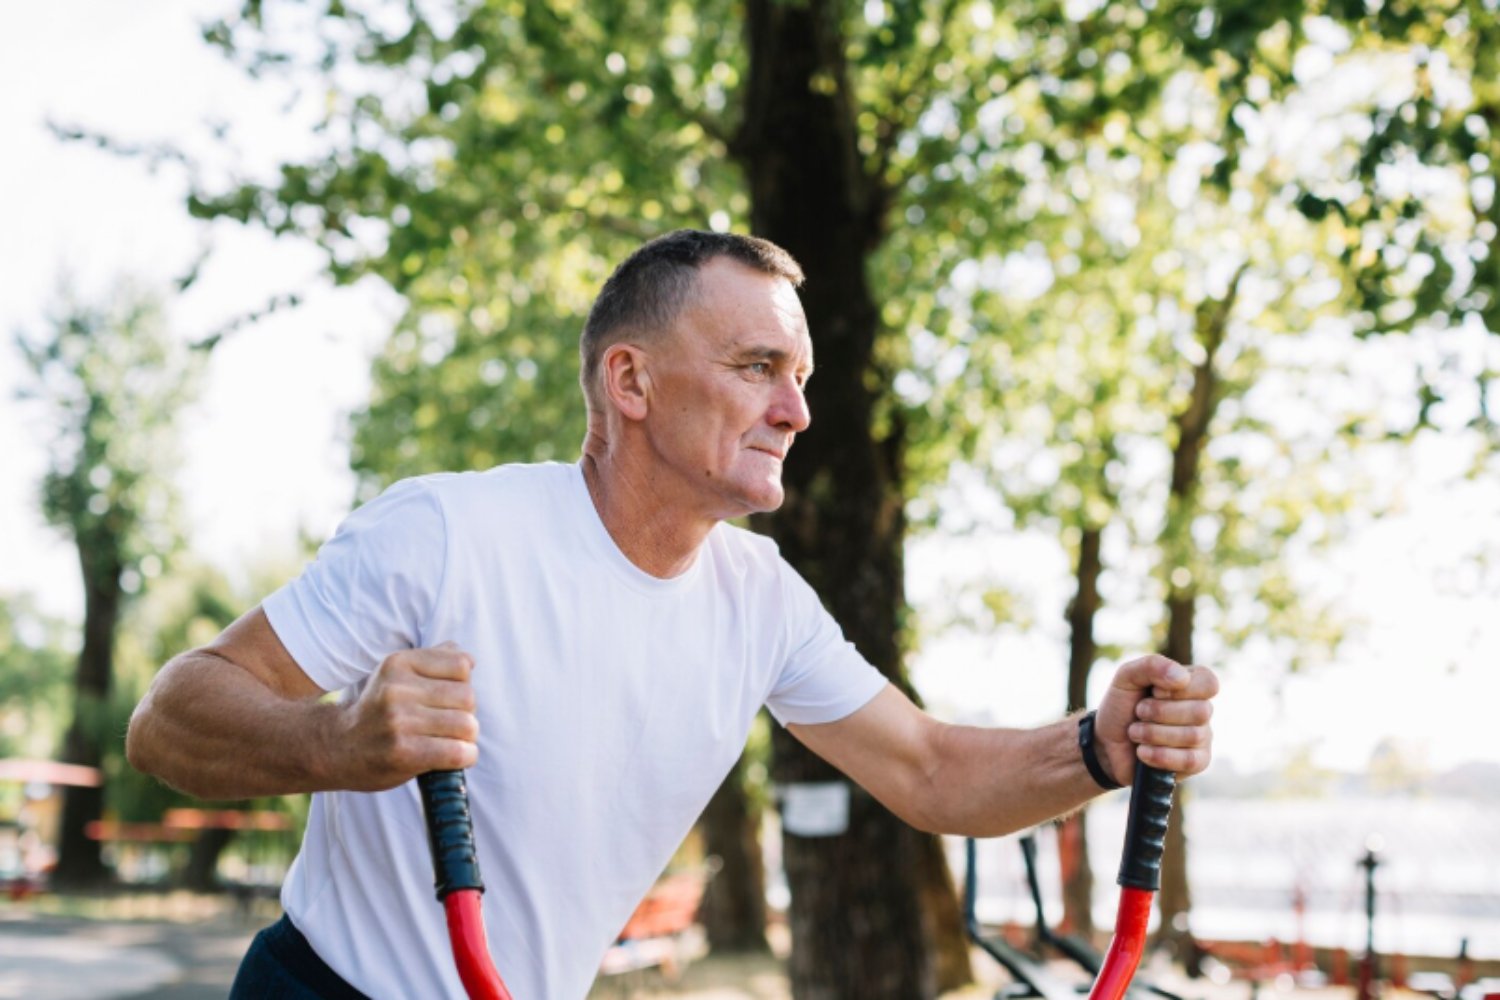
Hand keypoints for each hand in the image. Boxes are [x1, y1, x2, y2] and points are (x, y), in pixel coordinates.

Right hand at [332, 642, 479, 790]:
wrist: (336, 748)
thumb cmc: (378, 711)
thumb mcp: (395, 675)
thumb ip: (433, 661)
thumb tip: (470, 660)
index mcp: (398, 663)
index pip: (461, 665)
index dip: (463, 684)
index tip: (449, 699)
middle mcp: (396, 689)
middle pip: (467, 697)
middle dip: (467, 713)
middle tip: (450, 725)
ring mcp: (398, 721)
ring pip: (467, 725)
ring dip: (467, 738)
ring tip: (451, 742)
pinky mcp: (403, 752)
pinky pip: (457, 752)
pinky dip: (466, 756)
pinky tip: (457, 757)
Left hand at [1094, 654, 1216, 785]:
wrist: (1105, 743)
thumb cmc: (1121, 706)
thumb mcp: (1127, 677)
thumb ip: (1152, 665)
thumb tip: (1182, 678)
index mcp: (1191, 684)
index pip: (1208, 683)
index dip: (1179, 689)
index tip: (1154, 691)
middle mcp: (1202, 710)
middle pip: (1201, 711)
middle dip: (1159, 712)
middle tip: (1138, 712)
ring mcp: (1202, 737)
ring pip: (1193, 736)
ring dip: (1152, 733)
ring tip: (1135, 732)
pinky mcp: (1197, 763)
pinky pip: (1190, 761)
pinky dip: (1159, 755)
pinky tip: (1142, 751)